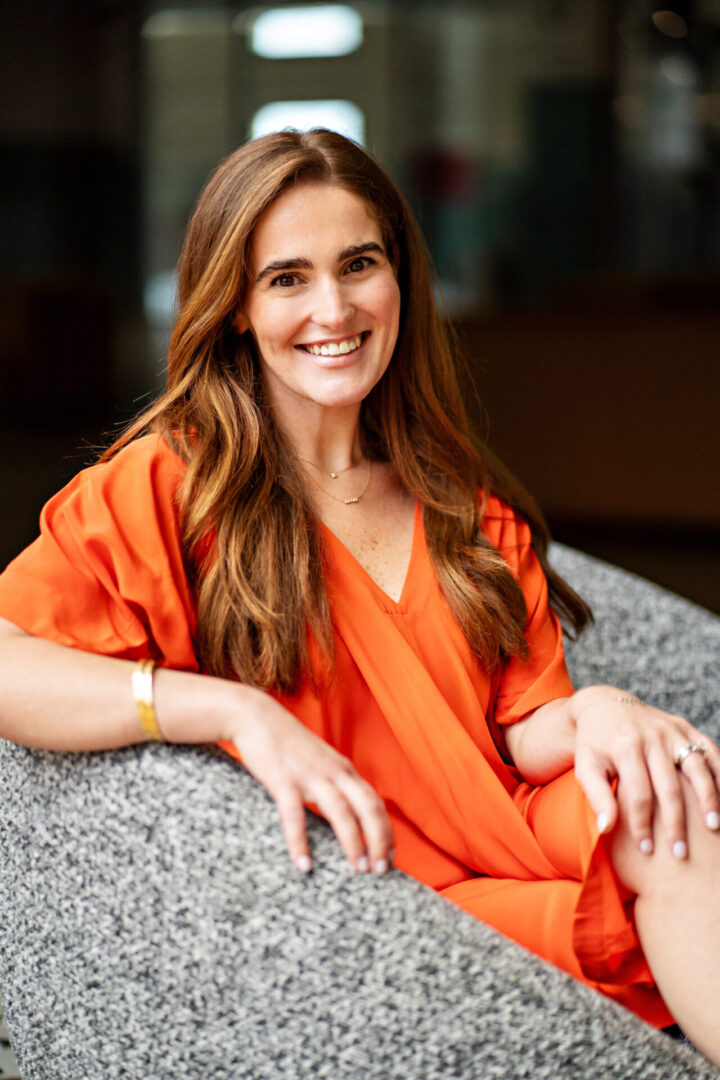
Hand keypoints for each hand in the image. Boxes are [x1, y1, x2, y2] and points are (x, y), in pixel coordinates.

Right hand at [225, 691, 392, 874]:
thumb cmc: (286, 743)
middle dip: (379, 840)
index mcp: (343, 769)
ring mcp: (310, 775)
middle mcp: (334, 772)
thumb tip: (346, 811)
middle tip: (380, 870)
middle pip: (368, 807)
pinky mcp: (284, 780)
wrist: (256, 716)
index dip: (386, 831)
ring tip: (358, 870)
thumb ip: (334, 781)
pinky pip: (295, 816)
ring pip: (341, 812)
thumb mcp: (319, 760)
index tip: (389, 857)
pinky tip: (303, 865)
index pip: (375, 802)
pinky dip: (300, 842)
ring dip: (353, 842)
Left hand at [571, 685, 719, 857]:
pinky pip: (708, 749)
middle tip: (680, 853)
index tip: (646, 850)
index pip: (638, 794)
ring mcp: (670, 730)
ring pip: (696, 767)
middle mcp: (651, 736)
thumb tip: (606, 830)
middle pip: (669, 786)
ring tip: (713, 828)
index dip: (642, 824)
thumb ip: (596, 797)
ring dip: (708, 799)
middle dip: (676, 822)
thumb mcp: (586, 767)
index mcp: (625, 746)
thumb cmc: (594, 744)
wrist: (604, 705)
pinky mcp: (684, 726)